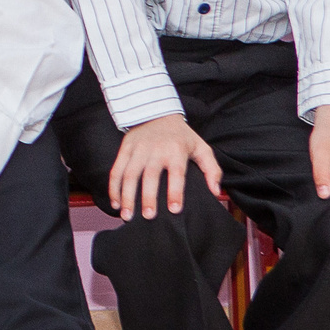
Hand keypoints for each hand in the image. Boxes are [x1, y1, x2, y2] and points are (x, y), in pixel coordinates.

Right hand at [108, 114, 222, 219]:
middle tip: (148, 216)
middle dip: (147, 197)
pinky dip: (113, 187)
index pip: (177, 173)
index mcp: (176, 150)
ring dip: (127, 196)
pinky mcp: (125, 149)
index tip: (175, 209)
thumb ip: (212, 170)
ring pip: (129, 174)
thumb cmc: (182, 136)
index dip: (176, 191)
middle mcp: (156, 150)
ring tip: (126, 215)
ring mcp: (138, 149)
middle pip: (150, 175)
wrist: (157, 112)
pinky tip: (115, 203)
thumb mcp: (201, 148)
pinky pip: (116, 170)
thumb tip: (215, 192)